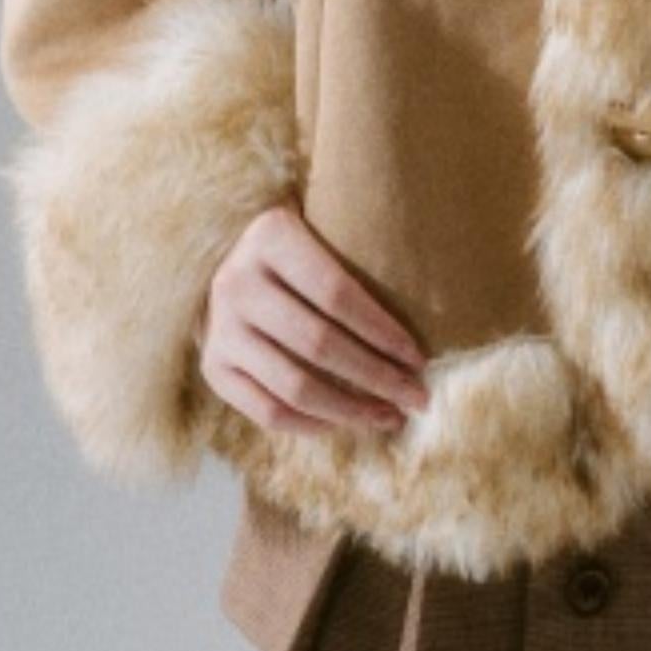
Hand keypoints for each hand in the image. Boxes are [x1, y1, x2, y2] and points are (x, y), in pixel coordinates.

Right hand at [198, 197, 431, 436]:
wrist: (224, 259)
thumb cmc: (300, 244)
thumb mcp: (323, 224)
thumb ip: (361, 247)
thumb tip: (439, 299)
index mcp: (271, 236)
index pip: (337, 293)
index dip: (382, 331)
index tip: (420, 358)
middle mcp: (236, 282)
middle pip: (319, 344)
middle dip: (377, 377)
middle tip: (418, 397)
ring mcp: (220, 329)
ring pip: (294, 386)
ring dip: (351, 410)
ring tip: (391, 417)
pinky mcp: (212, 367)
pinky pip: (266, 412)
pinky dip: (311, 425)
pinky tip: (346, 424)